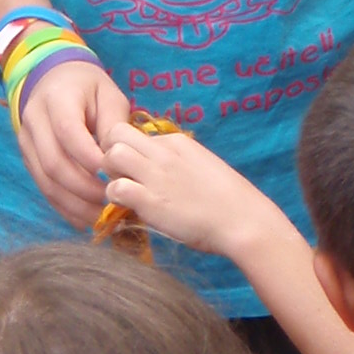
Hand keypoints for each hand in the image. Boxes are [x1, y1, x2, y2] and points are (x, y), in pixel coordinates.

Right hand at [15, 56, 130, 227]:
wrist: (54, 79)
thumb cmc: (89, 88)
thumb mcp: (109, 95)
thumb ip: (115, 124)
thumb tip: (118, 159)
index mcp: (57, 99)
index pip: (69, 133)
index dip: (91, 159)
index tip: (116, 176)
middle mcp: (34, 121)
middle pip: (53, 163)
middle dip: (84, 189)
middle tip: (111, 201)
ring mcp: (26, 141)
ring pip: (45, 181)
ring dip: (73, 204)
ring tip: (100, 217)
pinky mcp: (27, 158)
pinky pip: (42, 187)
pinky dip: (63, 207)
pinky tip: (84, 219)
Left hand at [97, 120, 276, 258]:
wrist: (242, 221)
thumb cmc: (228, 199)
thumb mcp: (202, 165)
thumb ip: (177, 161)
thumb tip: (158, 168)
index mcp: (177, 142)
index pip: (136, 132)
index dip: (130, 150)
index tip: (137, 168)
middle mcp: (163, 153)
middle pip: (116, 134)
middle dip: (110, 152)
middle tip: (122, 175)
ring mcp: (156, 175)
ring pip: (111, 155)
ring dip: (111, 173)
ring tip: (124, 191)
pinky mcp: (150, 201)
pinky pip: (115, 188)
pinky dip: (115, 198)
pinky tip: (129, 207)